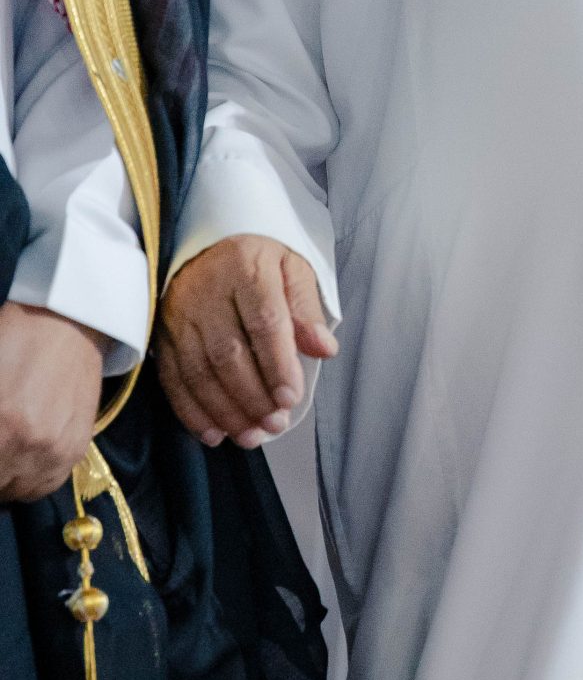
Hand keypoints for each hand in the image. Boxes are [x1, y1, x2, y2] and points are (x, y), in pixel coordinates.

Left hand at [0, 300, 105, 500]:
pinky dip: (30, 480)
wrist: (69, 323)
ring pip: (17, 491)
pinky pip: (46, 485)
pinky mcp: (76, 449)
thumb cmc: (13, 340)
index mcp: (0, 427)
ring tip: (4, 457)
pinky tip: (23, 461)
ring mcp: (55, 451)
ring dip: (6, 479)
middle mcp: (27, 445)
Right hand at [158, 236, 336, 448]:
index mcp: (247, 267)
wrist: (207, 244)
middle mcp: (207, 290)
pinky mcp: (161, 333)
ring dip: (225, 411)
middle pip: (228, 353)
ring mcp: (179, 313)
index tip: (291, 397)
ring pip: (198, 371)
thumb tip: (324, 349)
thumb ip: (307, 309)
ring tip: (251, 436)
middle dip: (253, 397)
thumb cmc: (258, 259)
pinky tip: (213, 432)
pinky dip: (192, 411)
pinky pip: (172, 378)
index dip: (278, 365)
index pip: (264, 321)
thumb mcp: (292, 268)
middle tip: (275, 424)